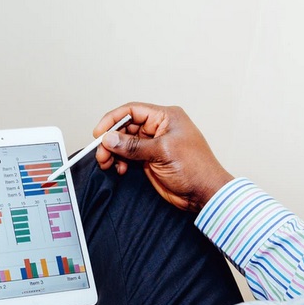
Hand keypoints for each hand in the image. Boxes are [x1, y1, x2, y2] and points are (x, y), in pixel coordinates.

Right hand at [94, 102, 234, 212]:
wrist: (204, 193)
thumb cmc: (195, 168)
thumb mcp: (162, 152)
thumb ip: (133, 146)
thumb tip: (109, 139)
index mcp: (166, 117)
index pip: (132, 110)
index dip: (113, 120)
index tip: (99, 133)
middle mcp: (158, 128)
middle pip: (125, 127)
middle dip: (111, 140)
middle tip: (101, 153)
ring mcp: (153, 144)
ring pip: (124, 143)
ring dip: (113, 152)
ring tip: (107, 163)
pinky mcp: (150, 159)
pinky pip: (128, 156)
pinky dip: (120, 161)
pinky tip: (120, 169)